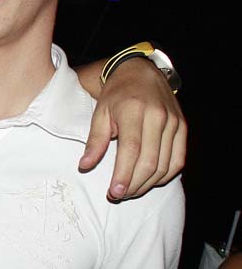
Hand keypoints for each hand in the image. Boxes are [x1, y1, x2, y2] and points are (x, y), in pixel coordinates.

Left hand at [80, 58, 185, 199]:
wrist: (141, 73)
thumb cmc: (116, 95)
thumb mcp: (99, 113)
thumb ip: (95, 141)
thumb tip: (85, 166)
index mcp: (134, 111)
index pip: (131, 150)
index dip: (124, 175)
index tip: (114, 192)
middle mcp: (158, 117)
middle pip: (150, 162)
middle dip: (134, 184)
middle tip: (118, 195)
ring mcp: (174, 123)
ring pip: (165, 165)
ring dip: (147, 184)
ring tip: (130, 191)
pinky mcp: (183, 128)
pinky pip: (178, 160)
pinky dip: (165, 175)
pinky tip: (149, 181)